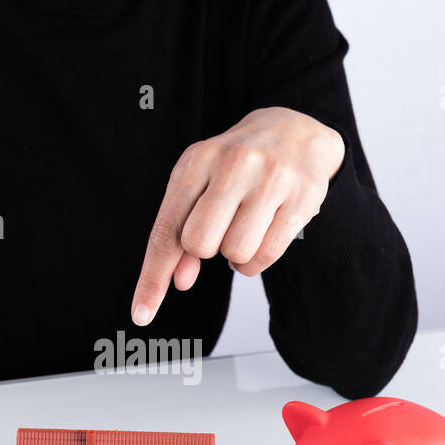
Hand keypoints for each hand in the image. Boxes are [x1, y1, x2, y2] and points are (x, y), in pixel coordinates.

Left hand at [131, 106, 345, 324]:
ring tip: (244, 230)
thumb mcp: (200, 187)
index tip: (141, 315)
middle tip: (221, 229)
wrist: (295, 130)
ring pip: (236, 254)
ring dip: (236, 257)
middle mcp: (233, 164)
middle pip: (200, 244)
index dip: (152, 278)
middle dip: (206, 251)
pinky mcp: (303, 195)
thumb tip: (179, 281)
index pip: (167, 231)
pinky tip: (263, 234)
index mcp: (197, 161)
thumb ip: (182, 232)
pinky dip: (257, 260)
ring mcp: (271, 178)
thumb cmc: (236, 166)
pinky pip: (267, 255)